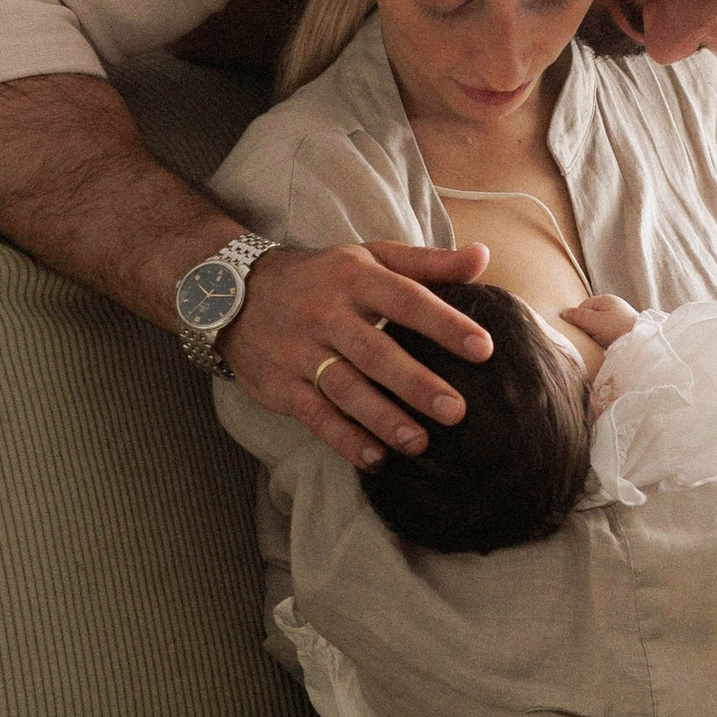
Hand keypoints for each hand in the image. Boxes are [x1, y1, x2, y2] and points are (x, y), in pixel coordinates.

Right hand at [224, 240, 495, 469]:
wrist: (233, 291)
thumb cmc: (323, 277)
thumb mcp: (370, 257)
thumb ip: (428, 263)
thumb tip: (483, 258)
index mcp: (356, 278)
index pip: (406, 300)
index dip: (444, 324)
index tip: (484, 349)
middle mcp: (327, 314)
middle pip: (375, 351)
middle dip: (415, 383)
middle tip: (456, 411)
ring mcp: (300, 352)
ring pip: (345, 388)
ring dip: (382, 419)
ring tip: (419, 443)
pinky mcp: (280, 385)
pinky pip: (315, 415)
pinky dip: (344, 439)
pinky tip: (375, 459)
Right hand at [561, 293, 638, 358]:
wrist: (641, 344)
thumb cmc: (618, 330)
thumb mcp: (595, 322)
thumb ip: (579, 316)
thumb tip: (564, 312)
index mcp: (607, 300)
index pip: (583, 306)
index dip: (579, 318)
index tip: (581, 330)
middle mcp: (614, 306)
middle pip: (591, 316)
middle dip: (587, 326)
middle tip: (589, 337)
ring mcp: (619, 318)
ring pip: (598, 326)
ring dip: (596, 334)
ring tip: (598, 342)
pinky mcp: (623, 330)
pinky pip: (607, 332)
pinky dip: (604, 338)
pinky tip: (606, 345)